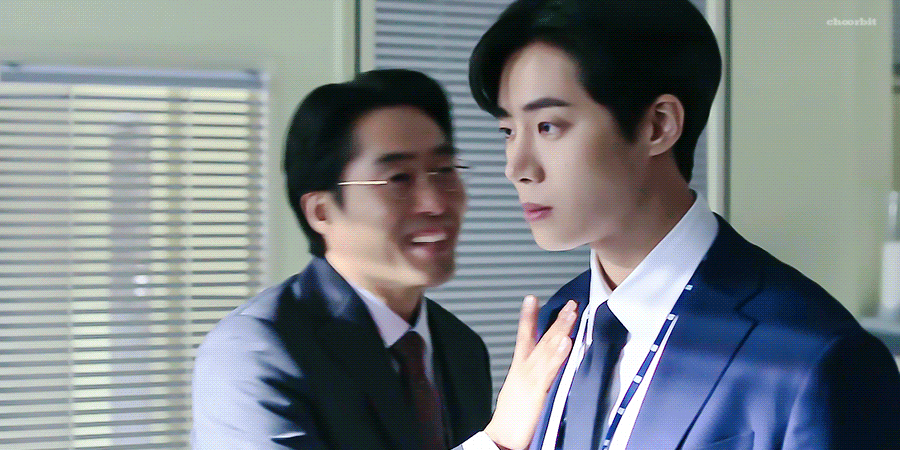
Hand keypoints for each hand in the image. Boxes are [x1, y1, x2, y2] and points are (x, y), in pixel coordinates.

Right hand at [484, 296, 576, 449]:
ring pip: (547, 349)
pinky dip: (558, 355)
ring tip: (571, 314)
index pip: (524, 337)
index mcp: (519, 369)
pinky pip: (550, 371)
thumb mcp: (520, 391)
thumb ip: (533, 377)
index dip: (527, 317)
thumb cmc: (513, 419)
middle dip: (556, 320)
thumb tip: (547, 366)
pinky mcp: (537, 392)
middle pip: (541, 339)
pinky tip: (566, 343)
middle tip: (570, 303)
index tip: (532, 298)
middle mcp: (524, 370)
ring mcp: (530, 379)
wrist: (501, 439)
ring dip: (561, 330)